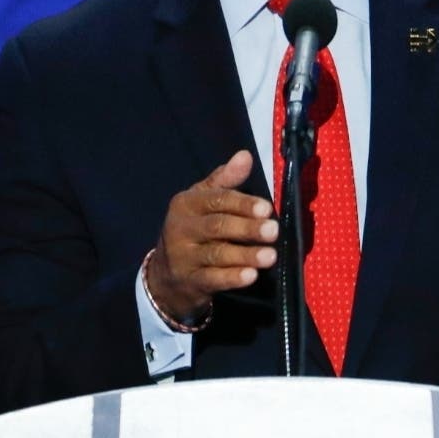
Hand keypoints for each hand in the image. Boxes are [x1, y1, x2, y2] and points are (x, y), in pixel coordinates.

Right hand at [146, 150, 277, 321]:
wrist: (165, 276)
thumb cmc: (193, 230)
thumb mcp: (202, 200)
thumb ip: (225, 179)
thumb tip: (245, 155)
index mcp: (186, 204)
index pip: (216, 200)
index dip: (242, 204)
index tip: (267, 208)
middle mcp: (181, 229)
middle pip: (217, 227)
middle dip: (247, 228)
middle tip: (273, 230)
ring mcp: (183, 257)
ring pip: (217, 254)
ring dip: (245, 255)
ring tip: (271, 256)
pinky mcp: (190, 282)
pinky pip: (213, 279)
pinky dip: (232, 278)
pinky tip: (251, 276)